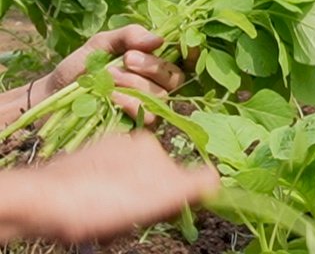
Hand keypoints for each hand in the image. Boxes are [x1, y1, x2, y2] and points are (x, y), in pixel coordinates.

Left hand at [0, 132, 218, 243]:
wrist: (38, 203)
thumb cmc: (102, 199)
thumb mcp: (158, 195)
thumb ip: (193, 185)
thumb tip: (220, 178)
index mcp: (149, 146)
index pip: (176, 176)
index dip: (171, 201)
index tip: (157, 216)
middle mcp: (125, 144)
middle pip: (149, 182)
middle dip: (143, 205)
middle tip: (127, 222)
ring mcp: (99, 155)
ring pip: (123, 188)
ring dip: (120, 210)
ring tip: (105, 225)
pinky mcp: (75, 169)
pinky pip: (99, 190)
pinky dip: (99, 205)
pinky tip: (87, 219)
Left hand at [34, 25, 183, 124]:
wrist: (53, 95)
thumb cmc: (80, 66)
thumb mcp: (102, 42)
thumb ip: (130, 35)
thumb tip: (160, 40)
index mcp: (154, 64)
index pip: (185, 60)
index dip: (191, 53)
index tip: (168, 45)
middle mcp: (157, 86)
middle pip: (175, 78)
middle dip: (153, 66)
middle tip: (126, 59)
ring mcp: (149, 109)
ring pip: (161, 97)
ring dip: (136, 84)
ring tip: (110, 77)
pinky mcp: (137, 129)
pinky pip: (149, 117)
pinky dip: (131, 103)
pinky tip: (111, 95)